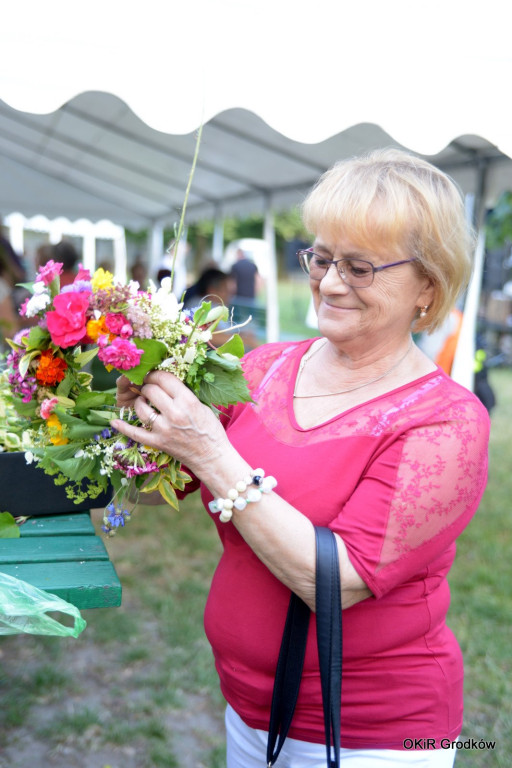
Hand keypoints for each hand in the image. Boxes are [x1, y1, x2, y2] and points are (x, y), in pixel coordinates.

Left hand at [111, 371, 227, 476]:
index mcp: (187, 401)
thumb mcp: (201, 405)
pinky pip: (135, 433)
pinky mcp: (158, 442)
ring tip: (142, 401)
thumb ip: (183, 394)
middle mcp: (174, 413)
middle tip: (147, 387)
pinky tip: (114, 421)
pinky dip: (123, 427)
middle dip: (147, 385)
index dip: (156, 374)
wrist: (212, 456)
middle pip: (151, 390)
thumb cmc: (210, 429)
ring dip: (139, 401)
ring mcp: (164, 429)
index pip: (164, 379)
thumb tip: (166, 383)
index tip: (153, 375)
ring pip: (141, 408)